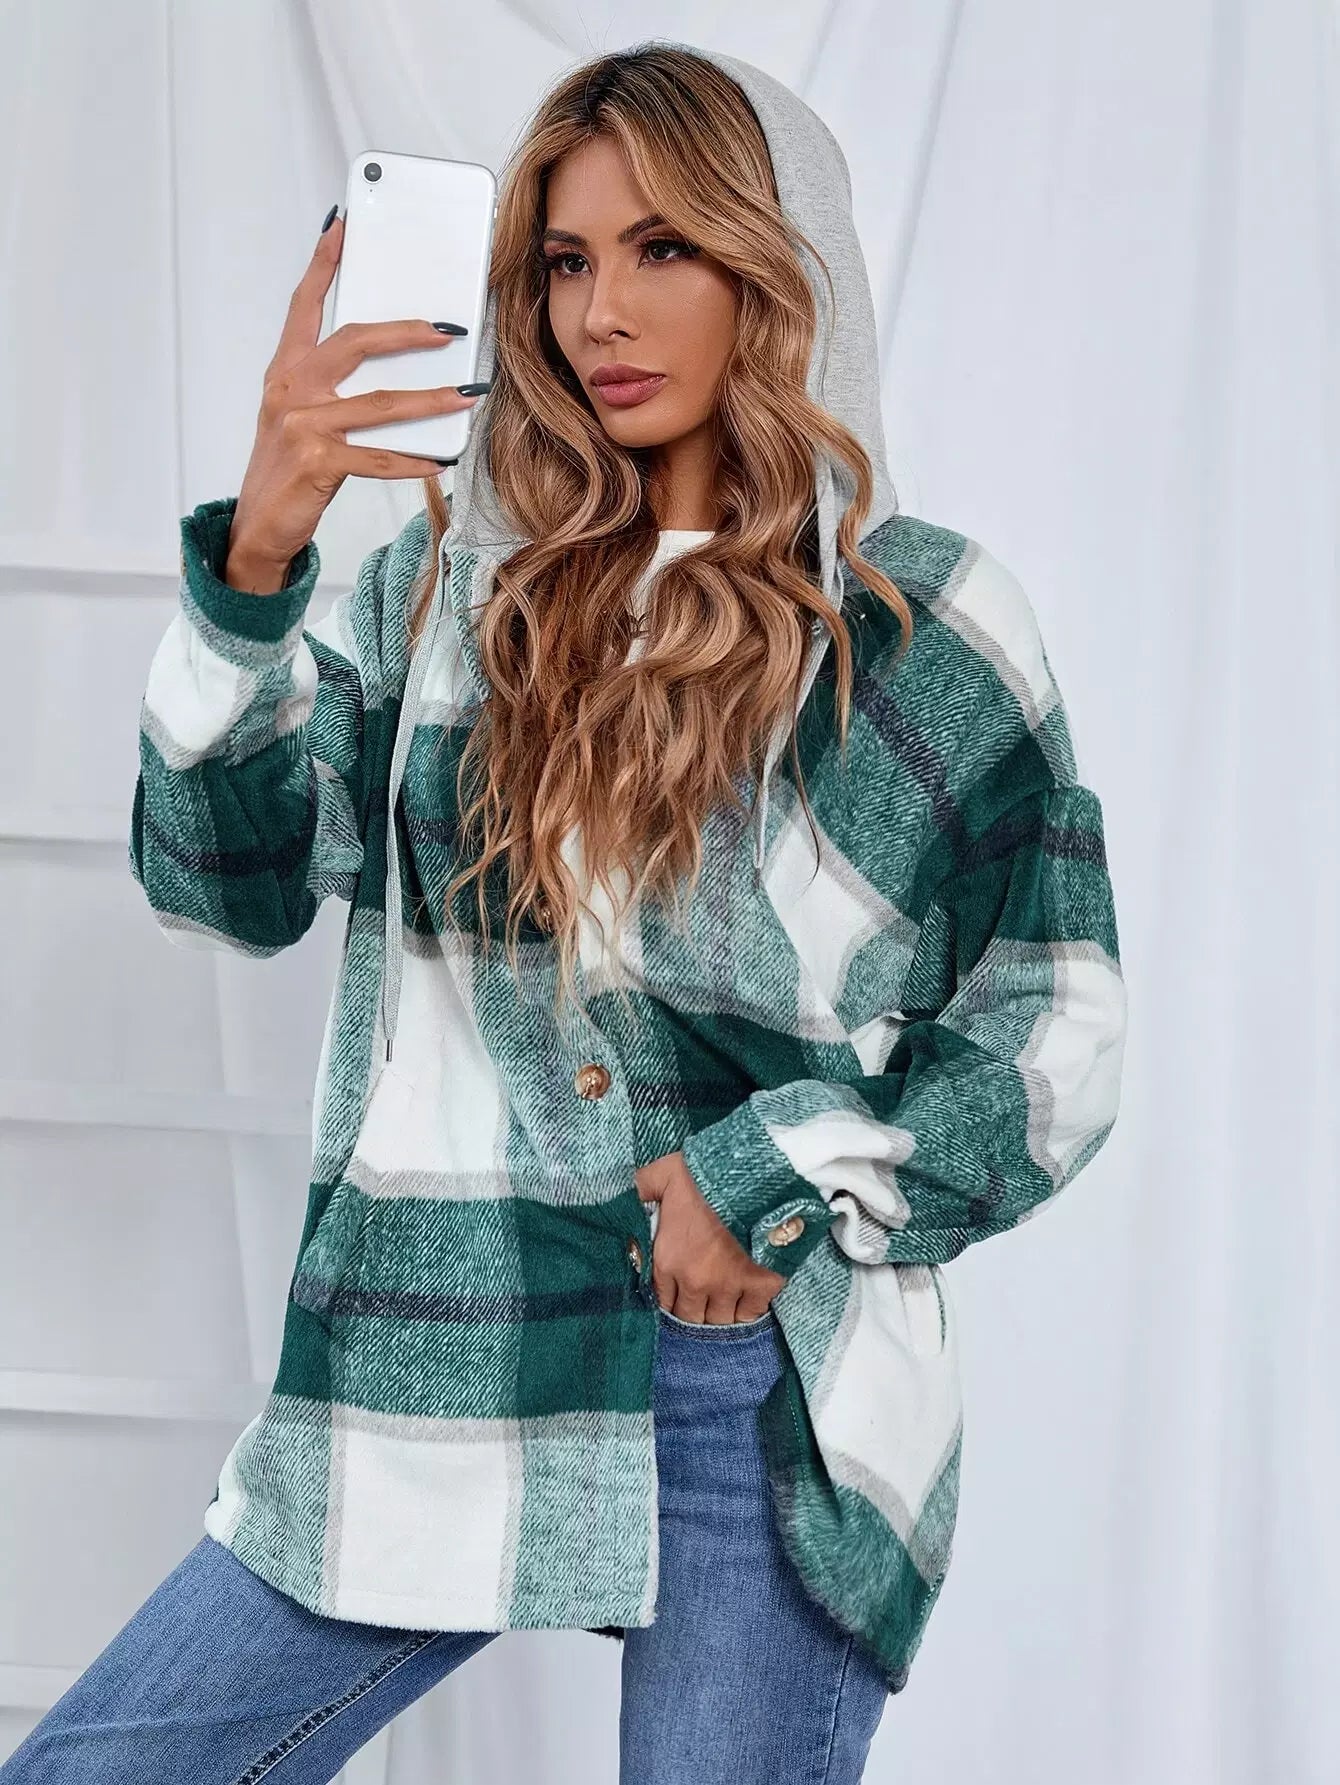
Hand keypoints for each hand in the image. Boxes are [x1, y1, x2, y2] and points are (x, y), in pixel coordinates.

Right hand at [226, 210, 482, 586]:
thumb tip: (395, 368)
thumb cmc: (286, 470)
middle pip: (353, 342)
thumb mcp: (299, 418)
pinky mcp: (316, 464)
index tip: (342, 225)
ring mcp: (302, 426)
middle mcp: (291, 391)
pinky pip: (377, 458)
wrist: (258, 527)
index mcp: (285, 372)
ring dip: (430, 400)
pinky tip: (438, 460)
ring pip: (379, 404)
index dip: (323, 263)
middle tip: (446, 329)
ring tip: (465, 395)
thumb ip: (332, 387)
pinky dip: (412, 460)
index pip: (304, 305)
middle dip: (406, 332)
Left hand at [635, 1151, 786, 1324]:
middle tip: (701, 1298)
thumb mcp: (661, 1174)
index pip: (662, 1301)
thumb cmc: (704, 1174)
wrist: (752, 1173)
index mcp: (667, 1260)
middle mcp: (695, 1281)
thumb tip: (612, 1192)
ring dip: (721, 1313)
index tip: (677, 1292)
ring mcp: (729, 1285)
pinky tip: (747, 1297)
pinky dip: (749, 1309)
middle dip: (694, 1311)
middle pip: (691, 1317)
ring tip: (723, 1301)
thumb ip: (640, 1188)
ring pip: (721, 1320)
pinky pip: (752, 1312)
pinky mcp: (761, 1283)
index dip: (671, 1299)